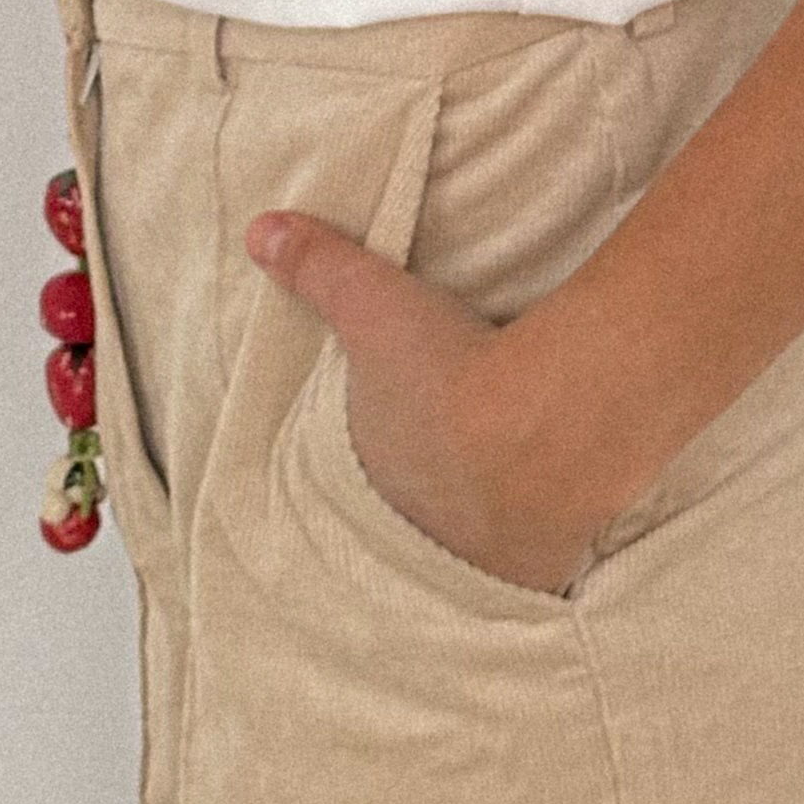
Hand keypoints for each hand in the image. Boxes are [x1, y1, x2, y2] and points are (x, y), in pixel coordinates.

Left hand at [246, 208, 604, 597]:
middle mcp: (412, 533)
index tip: (398, 437)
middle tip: (447, 466)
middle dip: (422, 496)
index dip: (375, 453)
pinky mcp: (537, 572)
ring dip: (475, 530)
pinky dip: (532, 559)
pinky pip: (526, 574)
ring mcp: (474, 561)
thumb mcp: (372, 303)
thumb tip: (259, 229)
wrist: (542, 427)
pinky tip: (545, 542)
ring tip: (495, 502)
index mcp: (366, 480)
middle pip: (411, 515)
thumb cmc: (448, 369)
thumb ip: (317, 266)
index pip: (359, 473)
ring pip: (466, 551)